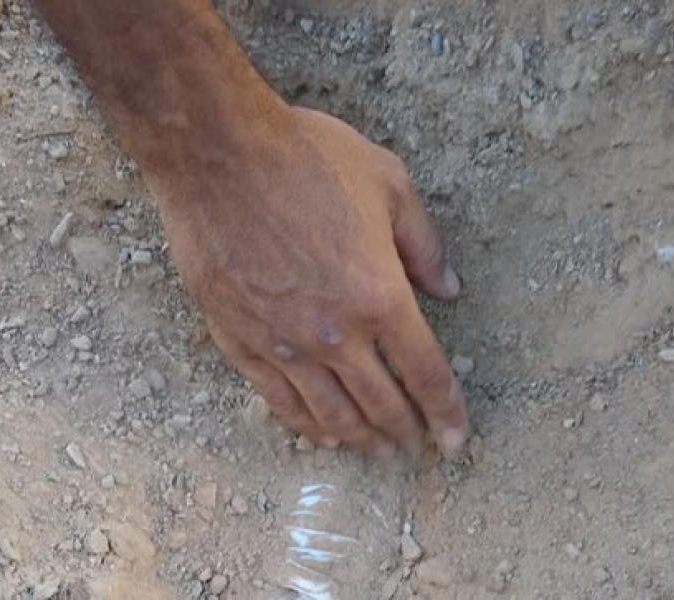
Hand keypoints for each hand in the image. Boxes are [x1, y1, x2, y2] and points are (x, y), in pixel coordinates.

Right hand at [158, 107, 468, 456]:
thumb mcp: (389, 184)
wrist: (218, 156)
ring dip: (360, 438)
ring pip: (330, 414)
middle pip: (381, 404)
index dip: (446, 412)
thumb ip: (423, 245)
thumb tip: (448, 289)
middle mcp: (335, 334)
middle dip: (407, 432)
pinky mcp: (239, 342)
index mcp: (380, 297)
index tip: (455, 438)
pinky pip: (278, 400)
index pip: (426, 374)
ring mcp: (283, 344)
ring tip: (375, 449)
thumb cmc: (306, 160)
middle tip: (418, 446)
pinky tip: (320, 433)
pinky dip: (305, 424)